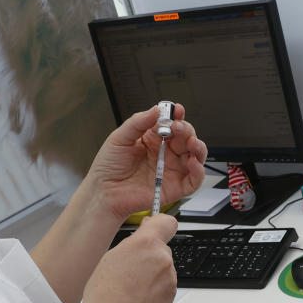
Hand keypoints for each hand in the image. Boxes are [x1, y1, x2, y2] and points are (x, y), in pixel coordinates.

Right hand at [80, 214, 178, 302]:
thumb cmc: (105, 295)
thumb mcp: (111, 257)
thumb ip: (133, 243)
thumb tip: (145, 234)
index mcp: (146, 244)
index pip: (167, 222)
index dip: (159, 225)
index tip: (152, 229)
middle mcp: (163, 259)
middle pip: (162, 248)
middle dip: (150, 255)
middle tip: (130, 268)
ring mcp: (170, 279)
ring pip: (163, 268)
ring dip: (152, 274)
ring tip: (131, 287)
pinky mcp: (171, 296)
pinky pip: (164, 286)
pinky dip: (154, 290)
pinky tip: (137, 298)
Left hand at [84, 104, 207, 220]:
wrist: (104, 192)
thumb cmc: (108, 167)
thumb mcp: (120, 137)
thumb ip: (138, 122)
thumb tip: (156, 110)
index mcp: (154, 139)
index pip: (172, 124)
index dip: (177, 116)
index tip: (177, 110)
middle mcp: (166, 153)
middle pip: (187, 138)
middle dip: (186, 130)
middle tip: (178, 127)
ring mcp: (172, 170)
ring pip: (196, 156)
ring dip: (198, 147)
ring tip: (192, 143)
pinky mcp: (175, 188)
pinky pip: (194, 180)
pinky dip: (199, 171)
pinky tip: (192, 162)